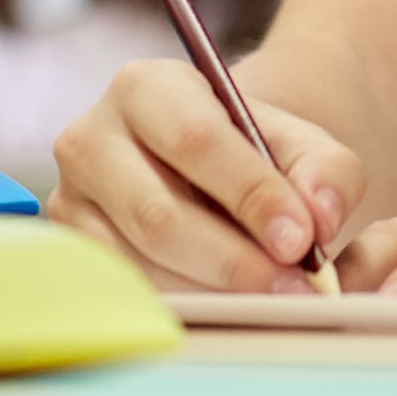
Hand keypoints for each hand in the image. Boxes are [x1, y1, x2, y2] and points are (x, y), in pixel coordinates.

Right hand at [47, 57, 364, 292]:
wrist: (204, 171)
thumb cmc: (252, 153)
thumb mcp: (299, 143)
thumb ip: (326, 171)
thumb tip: (320, 218)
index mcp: (145, 87)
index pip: (195, 142)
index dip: (251, 194)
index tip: (302, 239)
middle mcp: (89, 140)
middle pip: (159, 216)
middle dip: (235, 260)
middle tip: (294, 288)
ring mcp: (70, 203)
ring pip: (141, 266)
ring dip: (214, 292)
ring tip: (272, 300)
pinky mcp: (72, 255)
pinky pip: (127, 295)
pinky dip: (187, 307)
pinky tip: (231, 308)